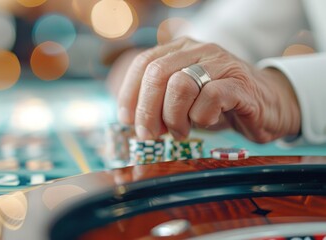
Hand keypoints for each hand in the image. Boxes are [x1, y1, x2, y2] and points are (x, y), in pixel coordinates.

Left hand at [116, 37, 300, 142]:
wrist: (268, 104)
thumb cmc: (219, 104)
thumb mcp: (183, 99)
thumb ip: (158, 101)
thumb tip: (131, 120)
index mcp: (180, 50)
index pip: (144, 63)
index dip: (130, 94)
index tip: (127, 119)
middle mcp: (198, 50)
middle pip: (157, 73)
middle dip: (147, 110)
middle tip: (150, 135)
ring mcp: (220, 64)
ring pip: (180, 85)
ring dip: (174, 117)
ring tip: (181, 131)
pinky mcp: (239, 83)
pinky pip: (209, 98)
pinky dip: (201, 118)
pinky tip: (206, 123)